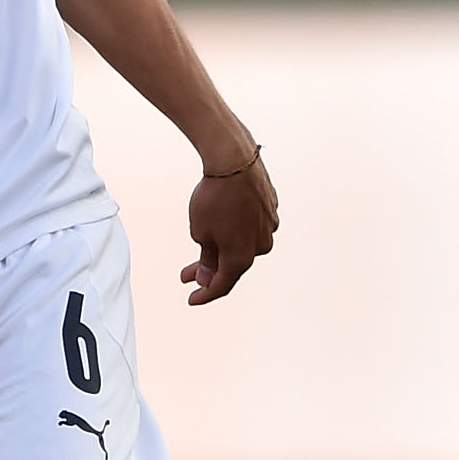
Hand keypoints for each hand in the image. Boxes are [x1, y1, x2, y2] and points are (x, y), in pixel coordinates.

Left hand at [179, 147, 277, 304]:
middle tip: (188, 276)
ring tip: (203, 245)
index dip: (205, 294)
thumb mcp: (201, 232)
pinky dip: (236, 230)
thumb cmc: (214, 197)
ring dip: (224, 249)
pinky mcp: (270, 209)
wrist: (234, 160)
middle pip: (233, 266)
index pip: (222, 285)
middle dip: (209, 271)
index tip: (191, 299)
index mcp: (241, 258)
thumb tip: (207, 277)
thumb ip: (206, 258)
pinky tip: (223, 223)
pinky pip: (251, 226)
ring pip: (244, 245)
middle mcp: (260, 246)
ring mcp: (268, 227)